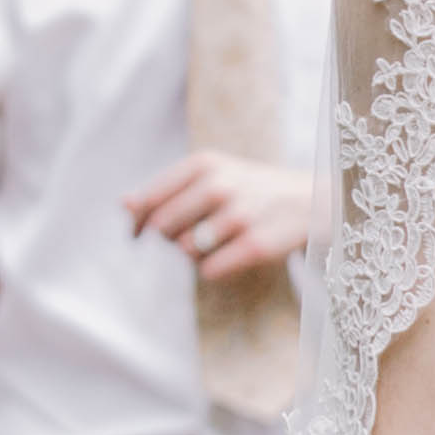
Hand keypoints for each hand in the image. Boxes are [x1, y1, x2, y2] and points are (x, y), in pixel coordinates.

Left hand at [123, 151, 325, 281]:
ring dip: (194, 254)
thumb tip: (123, 204)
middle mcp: (218, 185)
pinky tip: (230, 256)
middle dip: (170, 239)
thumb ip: (167, 189)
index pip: (148, 201)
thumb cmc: (249, 188)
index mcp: (203, 164)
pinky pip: (209, 270)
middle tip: (192, 234)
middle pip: (162, 229)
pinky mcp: (254, 246)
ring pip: (185, 251)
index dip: (137, 223)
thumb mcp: (211, 174)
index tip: (137, 234)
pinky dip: (213, 269)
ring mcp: (237, 216)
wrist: (310, 200)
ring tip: (216, 242)